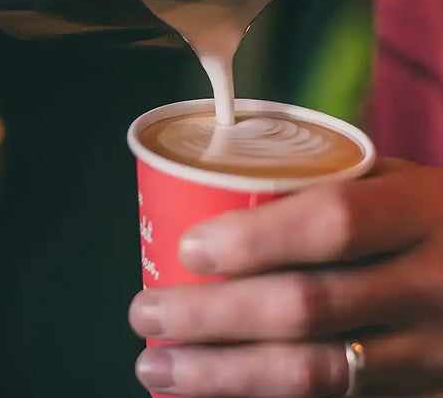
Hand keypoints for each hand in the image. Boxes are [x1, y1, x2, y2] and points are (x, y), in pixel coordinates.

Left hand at [129, 159, 442, 396]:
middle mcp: (430, 285)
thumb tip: (226, 187)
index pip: (333, 224)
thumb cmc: (437, 217)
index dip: (256, 239)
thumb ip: (329, 185)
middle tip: (144, 314)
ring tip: (156, 369)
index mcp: (420, 212)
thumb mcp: (400, 182)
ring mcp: (431, 352)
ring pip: (317, 374)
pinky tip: (213, 397)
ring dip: (224, 375)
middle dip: (213, 317)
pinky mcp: (422, 396)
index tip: (188, 249)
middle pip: (307, 307)